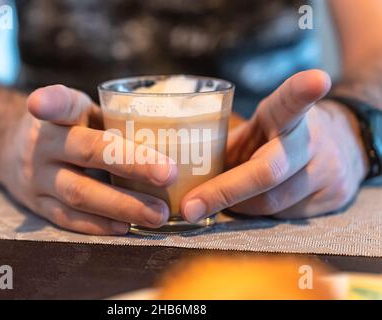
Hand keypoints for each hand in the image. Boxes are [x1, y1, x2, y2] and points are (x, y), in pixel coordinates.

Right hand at [0, 85, 176, 234]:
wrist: (8, 149)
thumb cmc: (65, 129)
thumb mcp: (81, 112)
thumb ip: (112, 120)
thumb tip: (175, 137)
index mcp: (59, 115)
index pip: (57, 103)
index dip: (50, 102)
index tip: (41, 104)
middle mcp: (42, 144)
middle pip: (86, 152)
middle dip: (132, 164)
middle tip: (169, 174)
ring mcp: (37, 177)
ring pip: (79, 193)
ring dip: (122, 206)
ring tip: (158, 214)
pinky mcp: (36, 204)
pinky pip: (68, 218)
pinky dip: (98, 225)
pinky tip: (125, 227)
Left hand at [181, 70, 368, 220]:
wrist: (342, 146)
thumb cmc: (279, 138)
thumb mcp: (255, 130)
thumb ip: (228, 144)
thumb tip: (180, 170)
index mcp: (285, 115)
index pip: (291, 101)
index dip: (302, 91)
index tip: (317, 80)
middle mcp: (312, 140)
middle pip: (268, 171)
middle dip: (223, 191)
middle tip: (189, 207)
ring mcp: (329, 170)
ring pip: (273, 202)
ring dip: (239, 206)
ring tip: (225, 198)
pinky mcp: (336, 196)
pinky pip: (286, 216)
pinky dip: (260, 214)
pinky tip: (254, 203)